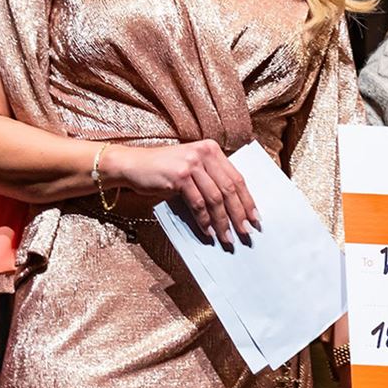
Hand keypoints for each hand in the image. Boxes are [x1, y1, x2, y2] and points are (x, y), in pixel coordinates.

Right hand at [109, 140, 257, 246]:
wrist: (133, 165)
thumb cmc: (163, 170)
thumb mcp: (191, 168)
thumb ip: (211, 179)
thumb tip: (234, 209)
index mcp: (211, 149)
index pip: (237, 177)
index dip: (248, 200)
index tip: (255, 218)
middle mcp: (204, 153)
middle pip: (229, 189)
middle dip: (239, 214)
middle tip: (246, 233)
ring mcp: (191, 164)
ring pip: (215, 199)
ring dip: (223, 222)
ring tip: (227, 238)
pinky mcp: (179, 177)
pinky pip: (198, 204)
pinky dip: (204, 222)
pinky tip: (209, 233)